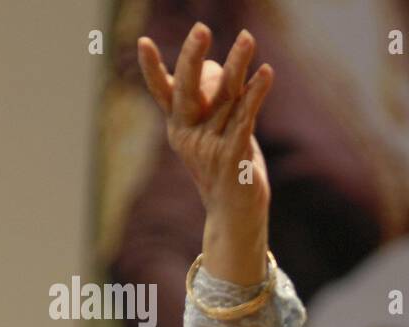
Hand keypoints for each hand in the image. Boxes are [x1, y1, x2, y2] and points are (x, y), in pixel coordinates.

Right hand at [137, 23, 273, 283]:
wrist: (235, 215)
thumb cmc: (227, 169)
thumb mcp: (215, 133)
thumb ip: (217, 102)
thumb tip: (221, 66)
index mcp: (178, 128)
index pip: (162, 92)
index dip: (152, 68)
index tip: (141, 42)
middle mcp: (189, 135)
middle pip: (189, 88)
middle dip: (193, 56)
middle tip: (201, 29)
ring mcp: (210, 146)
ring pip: (226, 96)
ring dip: (239, 64)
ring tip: (248, 38)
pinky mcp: (233, 156)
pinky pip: (247, 116)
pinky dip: (257, 92)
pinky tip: (266, 72)